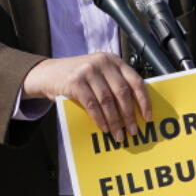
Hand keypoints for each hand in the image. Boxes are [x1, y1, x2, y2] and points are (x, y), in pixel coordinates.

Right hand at [21, 52, 151, 141]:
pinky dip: (100, 119)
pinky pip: (92, 104)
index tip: (148, 117)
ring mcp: (88, 70)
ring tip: (118, 135)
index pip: (135, 80)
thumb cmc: (77, 77)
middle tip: (132, 131)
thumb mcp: (99, 73)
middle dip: (129, 115)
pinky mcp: (75, 81)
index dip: (144, 101)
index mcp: (113, 60)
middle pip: (122, 92)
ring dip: (115, 121)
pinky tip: (104, 128)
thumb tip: (136, 110)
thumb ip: (114, 83)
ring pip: (107, 101)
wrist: (47, 73)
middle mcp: (102, 62)